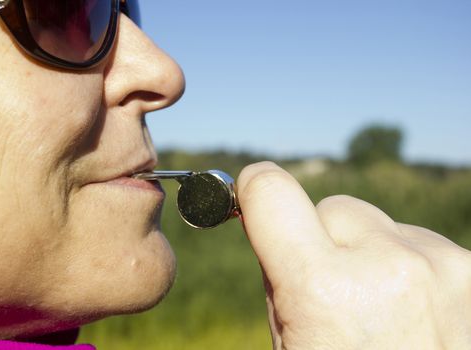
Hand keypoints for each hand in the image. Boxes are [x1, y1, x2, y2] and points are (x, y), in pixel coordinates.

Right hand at [237, 162, 470, 349]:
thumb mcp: (288, 339)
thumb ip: (279, 272)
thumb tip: (272, 219)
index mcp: (321, 289)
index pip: (270, 190)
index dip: (256, 188)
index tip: (253, 194)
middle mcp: (384, 264)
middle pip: (333, 208)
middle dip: (323, 237)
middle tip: (331, 283)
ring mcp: (438, 264)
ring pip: (378, 223)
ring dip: (370, 250)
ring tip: (380, 305)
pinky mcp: (470, 269)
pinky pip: (416, 242)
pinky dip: (406, 264)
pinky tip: (413, 309)